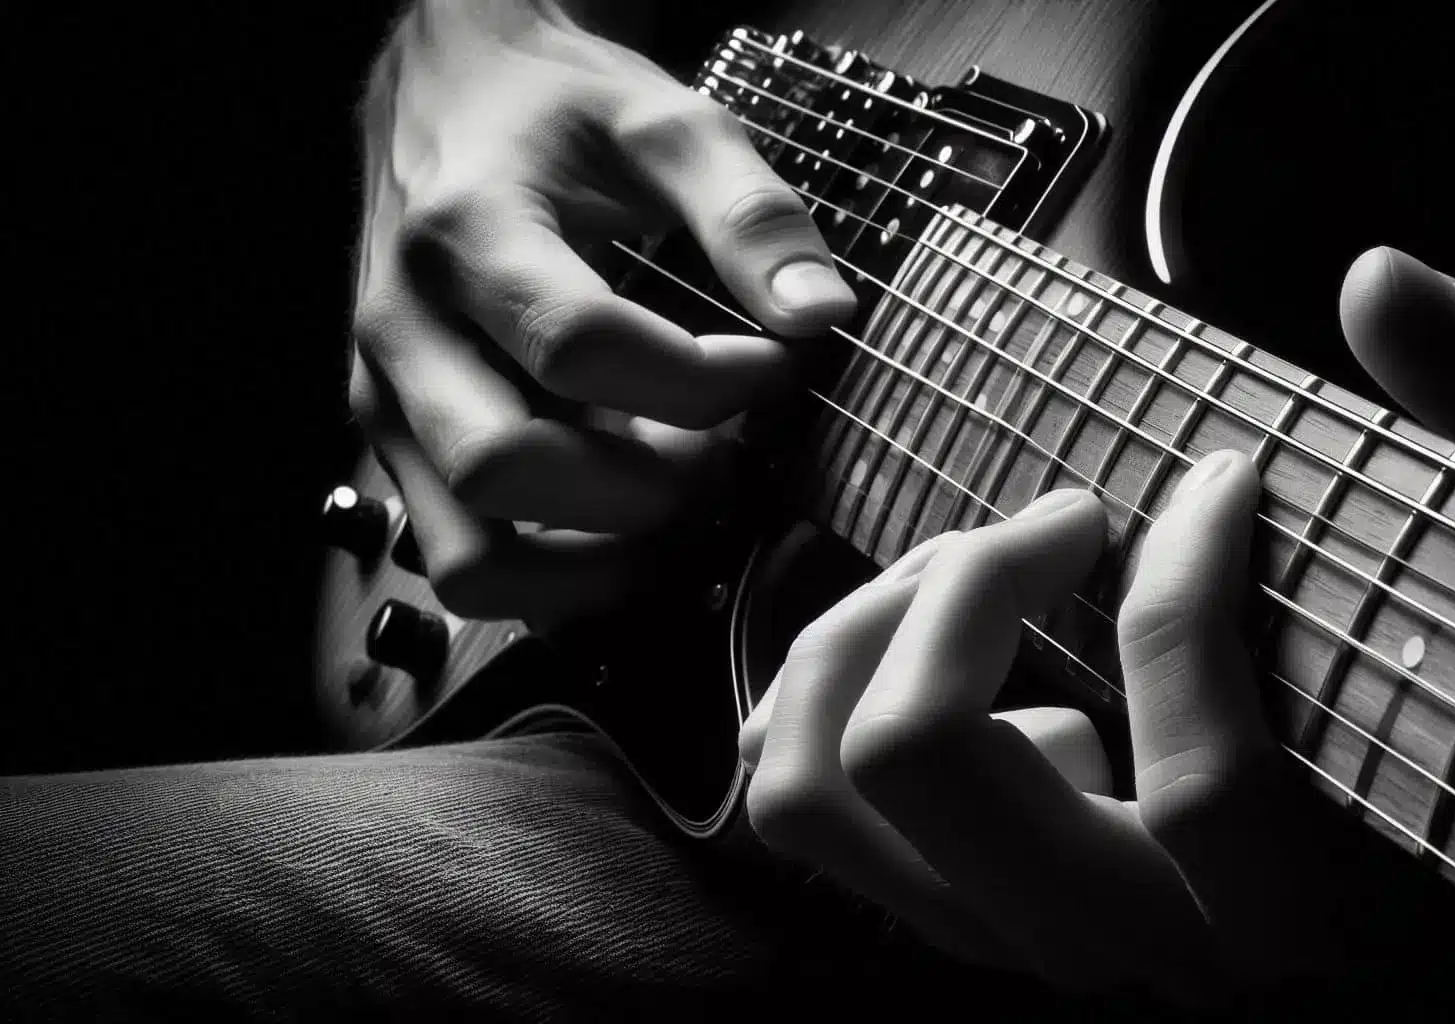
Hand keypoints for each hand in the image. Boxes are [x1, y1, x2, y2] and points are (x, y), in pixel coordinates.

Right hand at [345, 0, 855, 624]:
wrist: (447, 96)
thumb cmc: (557, 111)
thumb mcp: (664, 122)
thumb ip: (749, 212)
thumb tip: (823, 315)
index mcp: (468, 231)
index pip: (578, 346)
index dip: (698, 382)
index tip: (772, 367)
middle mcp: (404, 329)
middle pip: (506, 466)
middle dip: (645, 488)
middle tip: (720, 454)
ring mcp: (386, 401)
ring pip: (469, 554)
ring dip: (592, 564)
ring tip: (671, 507)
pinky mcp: (395, 448)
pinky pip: (463, 563)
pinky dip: (552, 580)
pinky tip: (623, 534)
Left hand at [737, 245, 1454, 1003]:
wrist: (1395, 907)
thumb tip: (1383, 287)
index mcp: (1286, 922)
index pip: (1202, 784)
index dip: (1189, 587)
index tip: (1222, 476)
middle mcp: (1125, 953)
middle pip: (928, 758)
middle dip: (964, 584)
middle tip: (1059, 520)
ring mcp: (1010, 939)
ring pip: (819, 789)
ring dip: (863, 634)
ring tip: (973, 570)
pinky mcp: (951, 909)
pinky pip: (807, 801)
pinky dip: (830, 692)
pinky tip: (945, 643)